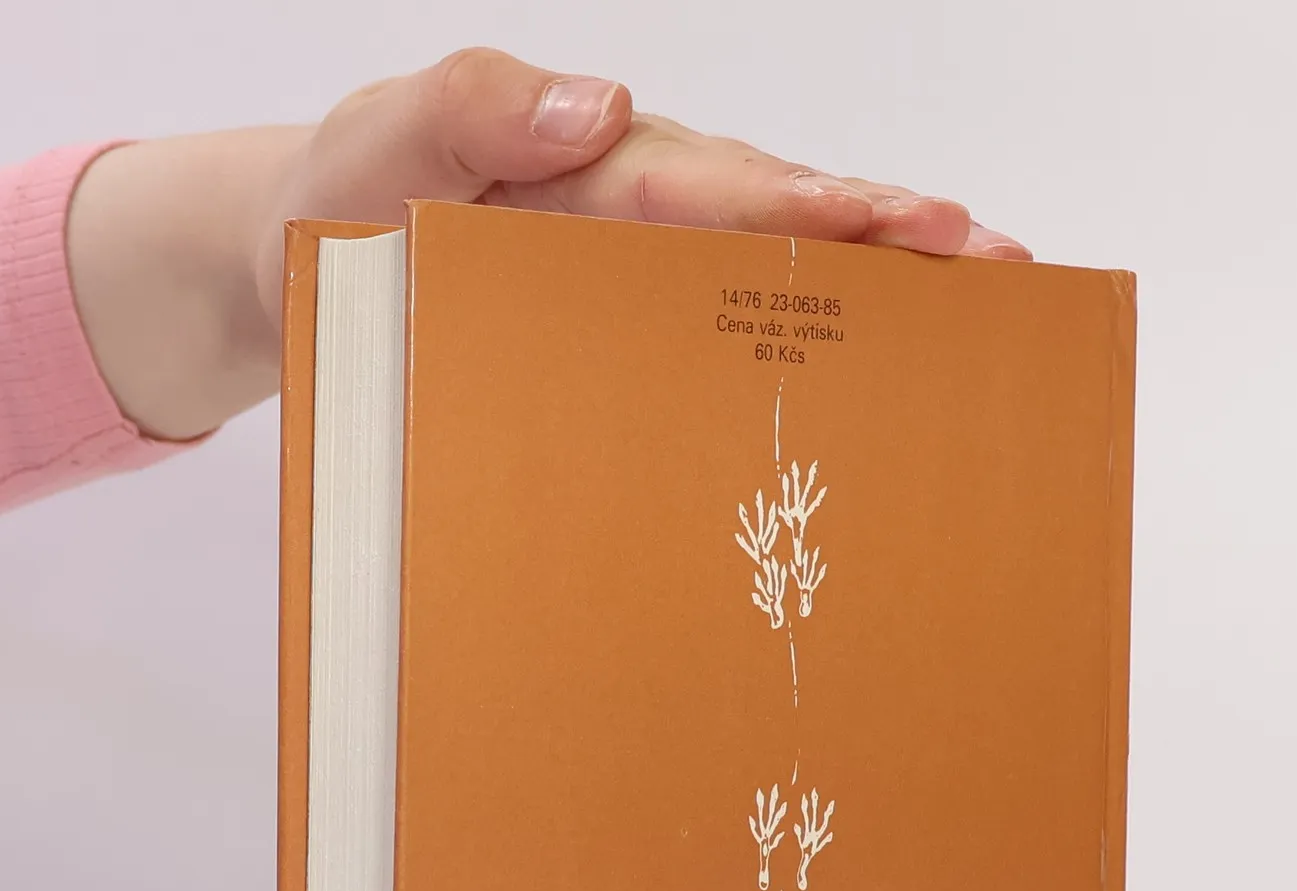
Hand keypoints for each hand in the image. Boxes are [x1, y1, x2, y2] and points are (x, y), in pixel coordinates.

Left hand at [67, 49, 1029, 441]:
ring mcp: (643, 273)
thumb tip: (606, 104)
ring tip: (982, 311)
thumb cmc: (339, 203)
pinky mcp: (629, 326)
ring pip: (781, 274)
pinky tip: (871, 381)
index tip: (922, 227)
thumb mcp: (382, 140)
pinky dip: (812, 344)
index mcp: (603, 167)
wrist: (292, 266)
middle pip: (791, 220)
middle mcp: (643, 213)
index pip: (734, 185)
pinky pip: (732, 328)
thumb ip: (474, 109)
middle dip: (902, 241)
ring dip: (882, 296)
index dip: (831, 206)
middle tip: (1004, 269)